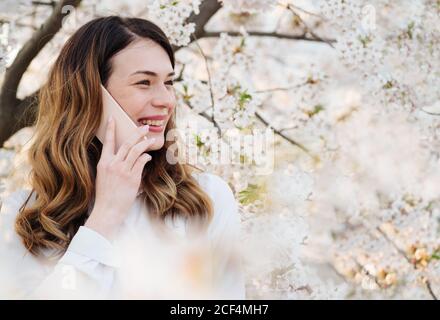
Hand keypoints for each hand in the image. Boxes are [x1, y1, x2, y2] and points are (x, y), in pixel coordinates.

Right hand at [85, 116, 154, 238]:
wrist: (107, 211)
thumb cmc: (106, 196)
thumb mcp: (103, 177)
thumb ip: (112, 166)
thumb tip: (125, 157)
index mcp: (103, 163)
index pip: (108, 142)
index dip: (111, 129)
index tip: (113, 118)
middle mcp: (113, 164)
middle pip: (127, 143)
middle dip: (137, 133)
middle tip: (145, 127)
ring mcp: (122, 170)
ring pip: (136, 150)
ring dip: (145, 143)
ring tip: (151, 139)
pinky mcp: (132, 178)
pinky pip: (141, 162)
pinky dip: (146, 157)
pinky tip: (148, 157)